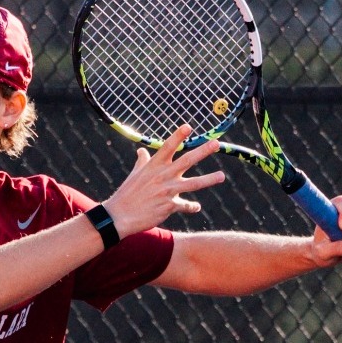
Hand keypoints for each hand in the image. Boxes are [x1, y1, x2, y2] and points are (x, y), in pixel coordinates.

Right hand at [99, 126, 226, 237]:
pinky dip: (192, 206)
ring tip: (221, 176)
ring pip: (193, 183)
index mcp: (154, 166)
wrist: (120, 216)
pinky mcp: (169, 206)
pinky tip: (195, 207)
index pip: (167, 147)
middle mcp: (162, 176)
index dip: (178, 136)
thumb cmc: (127, 193)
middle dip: (203, 151)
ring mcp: (167, 191)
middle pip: (186, 161)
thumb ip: (143, 162)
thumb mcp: (135, 175)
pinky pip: (185, 205)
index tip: (189, 126)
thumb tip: (142, 150)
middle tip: (216, 143)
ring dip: (209, 179)